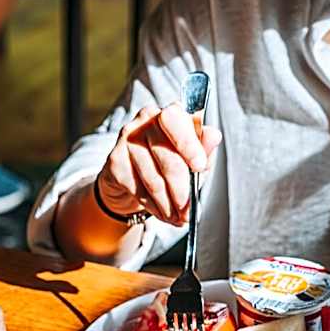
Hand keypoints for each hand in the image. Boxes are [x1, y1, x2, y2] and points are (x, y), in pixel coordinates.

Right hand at [97, 103, 221, 225]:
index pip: (176, 120)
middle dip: (181, 190)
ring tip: (176, 217)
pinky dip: (152, 207)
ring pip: (153, 179)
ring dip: (168, 205)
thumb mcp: (192, 158)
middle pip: (168, 158)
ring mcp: (128, 138)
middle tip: (188, 210)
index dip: (188, 144)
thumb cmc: (167, 163)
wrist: (132, 178)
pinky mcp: (116, 160)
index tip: (199, 167)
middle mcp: (146, 119)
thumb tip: (214, 135)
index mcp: (171, 114)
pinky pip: (138, 190)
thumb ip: (204, 149)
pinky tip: (161, 212)